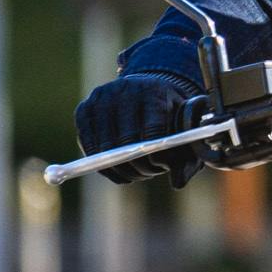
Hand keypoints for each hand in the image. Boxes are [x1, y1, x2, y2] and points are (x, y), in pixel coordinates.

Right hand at [75, 70, 205, 186]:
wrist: (148, 89)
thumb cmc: (170, 114)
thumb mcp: (185, 130)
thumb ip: (188, 156)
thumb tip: (178, 183)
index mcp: (154, 92)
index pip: (153, 131)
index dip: (157, 157)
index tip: (162, 166)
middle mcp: (124, 90)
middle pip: (126, 141)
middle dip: (139, 166)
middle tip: (149, 172)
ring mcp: (101, 98)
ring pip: (105, 147)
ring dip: (121, 168)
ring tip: (136, 172)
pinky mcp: (84, 109)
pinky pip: (89, 147)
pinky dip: (103, 166)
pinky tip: (119, 170)